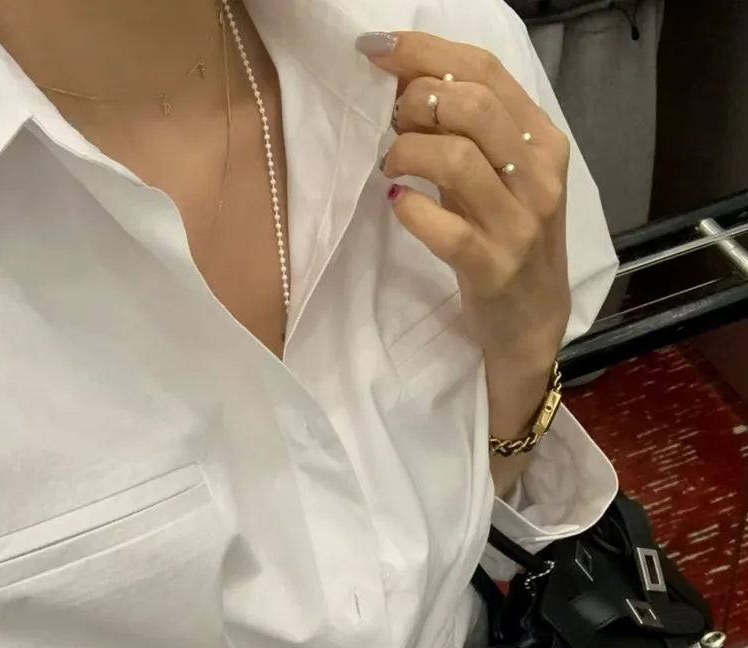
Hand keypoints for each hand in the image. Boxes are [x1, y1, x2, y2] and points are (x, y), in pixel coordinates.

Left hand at [358, 31, 571, 385]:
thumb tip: (404, 84)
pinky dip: (411, 210)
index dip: (425, 51)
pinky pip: (444, 228)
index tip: (376, 51)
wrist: (532, 324)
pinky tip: (400, 205)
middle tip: (392, 123)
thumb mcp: (502, 179)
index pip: (486, 71)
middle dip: (416, 100)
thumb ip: (469, 133)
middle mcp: (539, 177)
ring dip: (407, 151)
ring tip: (392, 166)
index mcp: (543, 142)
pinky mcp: (493, 268)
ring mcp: (519, 225)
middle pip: (473, 104)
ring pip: (457, 158)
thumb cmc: (508, 243)